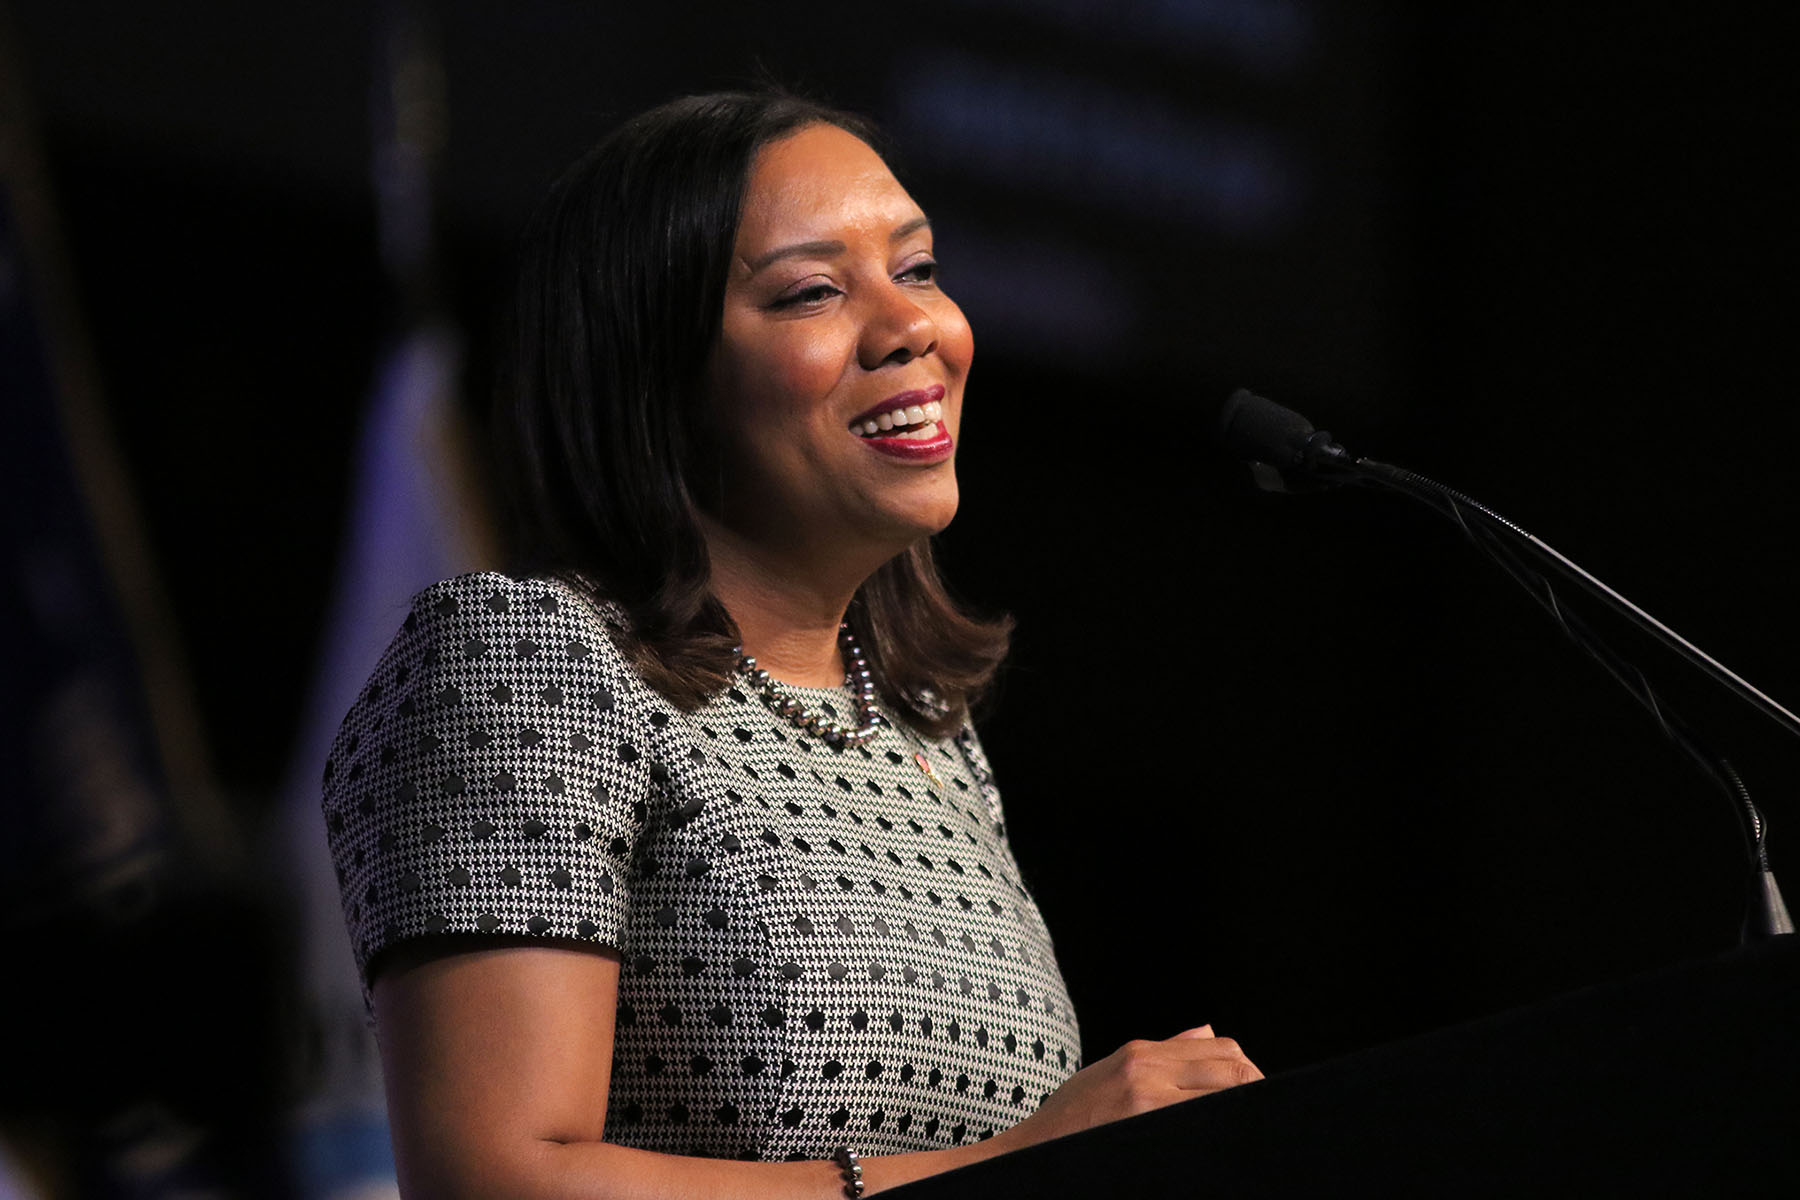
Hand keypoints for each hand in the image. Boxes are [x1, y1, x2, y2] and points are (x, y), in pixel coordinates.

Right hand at [997, 1025, 1262, 1150]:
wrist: (1025, 1154)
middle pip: (1234, 1068)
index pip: (1222, 1049)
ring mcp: (1145, 1097)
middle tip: (1261, 1117)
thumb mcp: (1109, 1074)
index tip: (1253, 1096)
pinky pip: (1199, 1118)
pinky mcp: (1142, 1124)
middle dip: (1256, 1090)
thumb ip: (1162, 1056)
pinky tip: (1219, 1143)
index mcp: (1140, 1052)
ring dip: (1244, 1109)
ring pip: (1225, 1093)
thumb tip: (1207, 1033)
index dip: (1249, 1073)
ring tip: (1245, 1132)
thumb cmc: (1067, 1122)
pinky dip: (1219, 1130)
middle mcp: (1145, 1067)